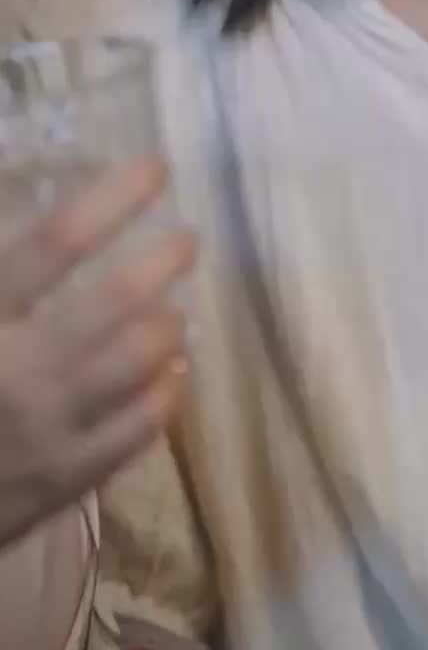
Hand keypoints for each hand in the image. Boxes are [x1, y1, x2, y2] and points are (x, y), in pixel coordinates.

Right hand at [0, 155, 195, 545]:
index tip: (154, 168)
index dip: (112, 199)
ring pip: (139, 362)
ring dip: (166, 326)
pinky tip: (172, 370)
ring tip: (174, 309)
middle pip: (115, 302)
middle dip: (160, 261)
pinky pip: (140, 428)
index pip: (56, 243)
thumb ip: (0, 270)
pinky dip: (165, 392)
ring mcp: (49, 430)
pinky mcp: (68, 481)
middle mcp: (19, 370)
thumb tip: (4, 189)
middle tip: (187, 239)